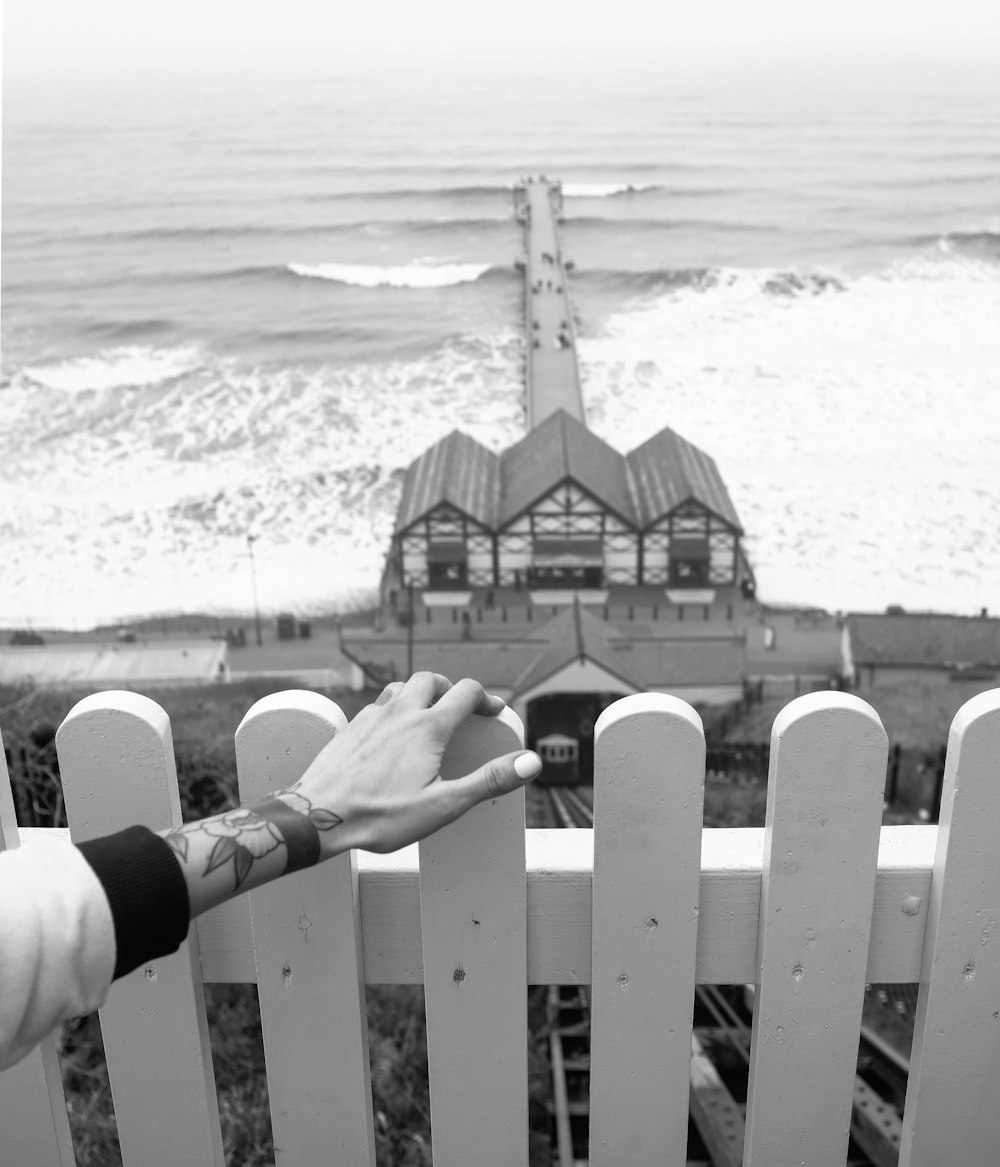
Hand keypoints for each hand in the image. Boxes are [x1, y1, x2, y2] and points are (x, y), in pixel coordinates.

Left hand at [288, 673, 541, 855]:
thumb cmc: (381, 815)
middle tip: (460, 708)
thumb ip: (489, 781)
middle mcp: (400, 712)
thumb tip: (532, 761)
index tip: (494, 712)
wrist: (316, 816)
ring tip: (427, 716)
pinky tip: (390, 736)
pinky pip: (376, 706)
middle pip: (430, 679)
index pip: (465, 692)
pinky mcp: (349, 729)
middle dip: (450, 688)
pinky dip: (392, 710)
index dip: (486, 698)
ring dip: (419, 694)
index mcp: (428, 727)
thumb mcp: (445, 804)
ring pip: (399, 687)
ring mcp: (370, 717)